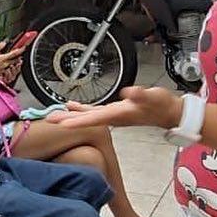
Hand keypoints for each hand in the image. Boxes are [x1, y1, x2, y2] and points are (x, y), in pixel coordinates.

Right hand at [0, 41, 23, 80]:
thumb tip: (4, 42)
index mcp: (2, 58)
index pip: (14, 54)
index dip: (20, 50)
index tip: (23, 47)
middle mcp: (5, 64)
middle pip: (16, 60)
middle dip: (19, 56)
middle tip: (21, 53)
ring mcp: (4, 69)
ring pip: (13, 65)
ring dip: (16, 61)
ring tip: (17, 58)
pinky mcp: (3, 73)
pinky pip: (9, 69)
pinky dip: (11, 66)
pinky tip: (9, 64)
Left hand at [45, 86, 183, 128]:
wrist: (169, 113)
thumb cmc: (162, 105)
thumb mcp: (153, 97)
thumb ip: (141, 95)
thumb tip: (130, 92)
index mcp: (118, 114)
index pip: (93, 119)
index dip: (77, 121)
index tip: (61, 125)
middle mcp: (112, 117)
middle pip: (84, 120)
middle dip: (67, 121)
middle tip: (48, 120)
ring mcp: (112, 115)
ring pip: (86, 117)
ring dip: (70, 117)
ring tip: (53, 116)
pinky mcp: (114, 111)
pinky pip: (93, 112)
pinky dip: (81, 110)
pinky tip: (71, 106)